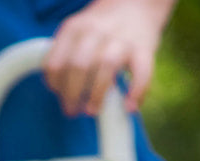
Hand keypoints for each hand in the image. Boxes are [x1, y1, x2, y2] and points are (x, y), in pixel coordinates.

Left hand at [44, 0, 174, 117]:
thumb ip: (65, 57)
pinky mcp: (144, 48)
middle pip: (78, 66)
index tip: (60, 95)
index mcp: (74, 28)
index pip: (55, 63)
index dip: (55, 86)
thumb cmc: (100, 30)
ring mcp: (121, 38)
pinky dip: (136, 92)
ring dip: (97, 95)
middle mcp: (96, 31)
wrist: (136, 4)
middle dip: (72, 95)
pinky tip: (129, 106)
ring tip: (92, 110)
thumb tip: (60, 93)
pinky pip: (142, 72)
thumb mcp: (76, 33)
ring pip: (106, 67)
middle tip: (73, 110)